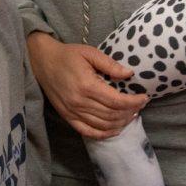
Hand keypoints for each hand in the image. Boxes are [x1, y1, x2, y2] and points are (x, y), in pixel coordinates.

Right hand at [27, 33, 145, 139]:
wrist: (42, 61)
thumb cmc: (67, 55)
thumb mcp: (89, 53)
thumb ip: (109, 64)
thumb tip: (129, 74)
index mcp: (87, 85)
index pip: (116, 101)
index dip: (133, 102)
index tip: (144, 98)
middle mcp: (80, 102)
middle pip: (112, 115)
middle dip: (130, 112)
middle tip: (139, 106)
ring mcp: (73, 112)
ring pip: (103, 125)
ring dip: (121, 123)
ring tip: (131, 115)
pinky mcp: (68, 117)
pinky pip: (89, 132)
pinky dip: (105, 133)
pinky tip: (115, 128)